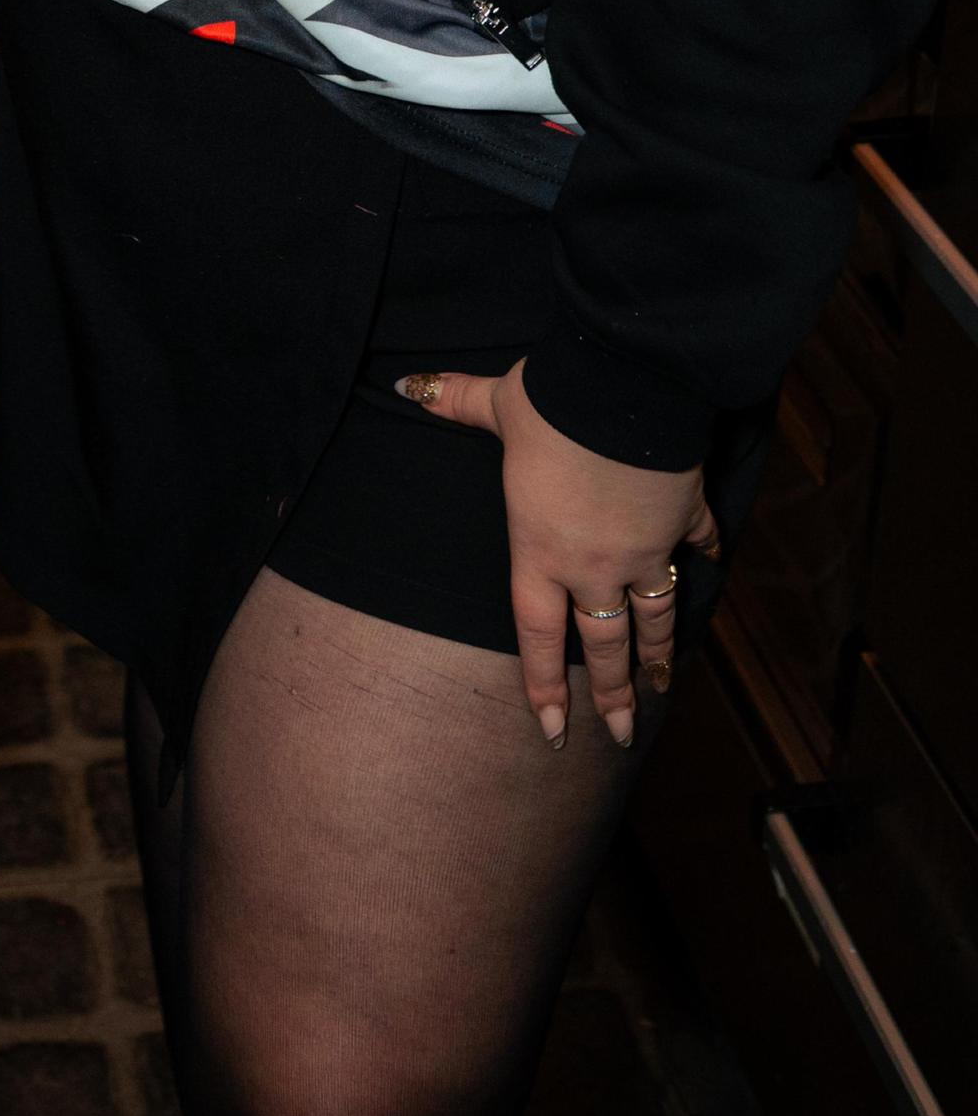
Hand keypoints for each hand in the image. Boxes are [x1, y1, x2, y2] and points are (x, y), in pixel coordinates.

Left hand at [399, 357, 717, 749]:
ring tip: (663, 681)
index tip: (553, 731)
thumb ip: (456, 402)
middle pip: (604, 642)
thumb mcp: (499, 405)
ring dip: (660, 649)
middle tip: (621, 732)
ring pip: (655, 613)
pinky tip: (708, 565)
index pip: (538, 636)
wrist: (628, 383)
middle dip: (614, 693)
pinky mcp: (684, 517)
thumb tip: (408, 384)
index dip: (544, 686)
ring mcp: (645, 547)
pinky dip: (703, 555)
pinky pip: (697, 544)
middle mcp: (594, 564)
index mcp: (541, 550)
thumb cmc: (552, 404)